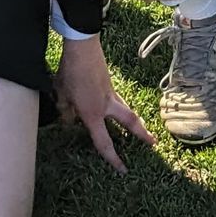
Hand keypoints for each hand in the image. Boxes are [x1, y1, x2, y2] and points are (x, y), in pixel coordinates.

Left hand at [53, 35, 151, 172]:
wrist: (82, 46)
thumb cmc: (70, 72)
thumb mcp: (62, 96)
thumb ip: (66, 112)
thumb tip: (70, 121)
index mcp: (93, 113)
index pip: (104, 142)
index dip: (113, 159)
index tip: (123, 170)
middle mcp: (106, 105)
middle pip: (130, 122)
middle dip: (142, 134)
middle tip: (154, 143)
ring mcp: (110, 92)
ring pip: (127, 109)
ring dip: (135, 121)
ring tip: (142, 128)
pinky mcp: (109, 82)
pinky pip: (117, 99)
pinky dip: (119, 107)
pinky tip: (113, 108)